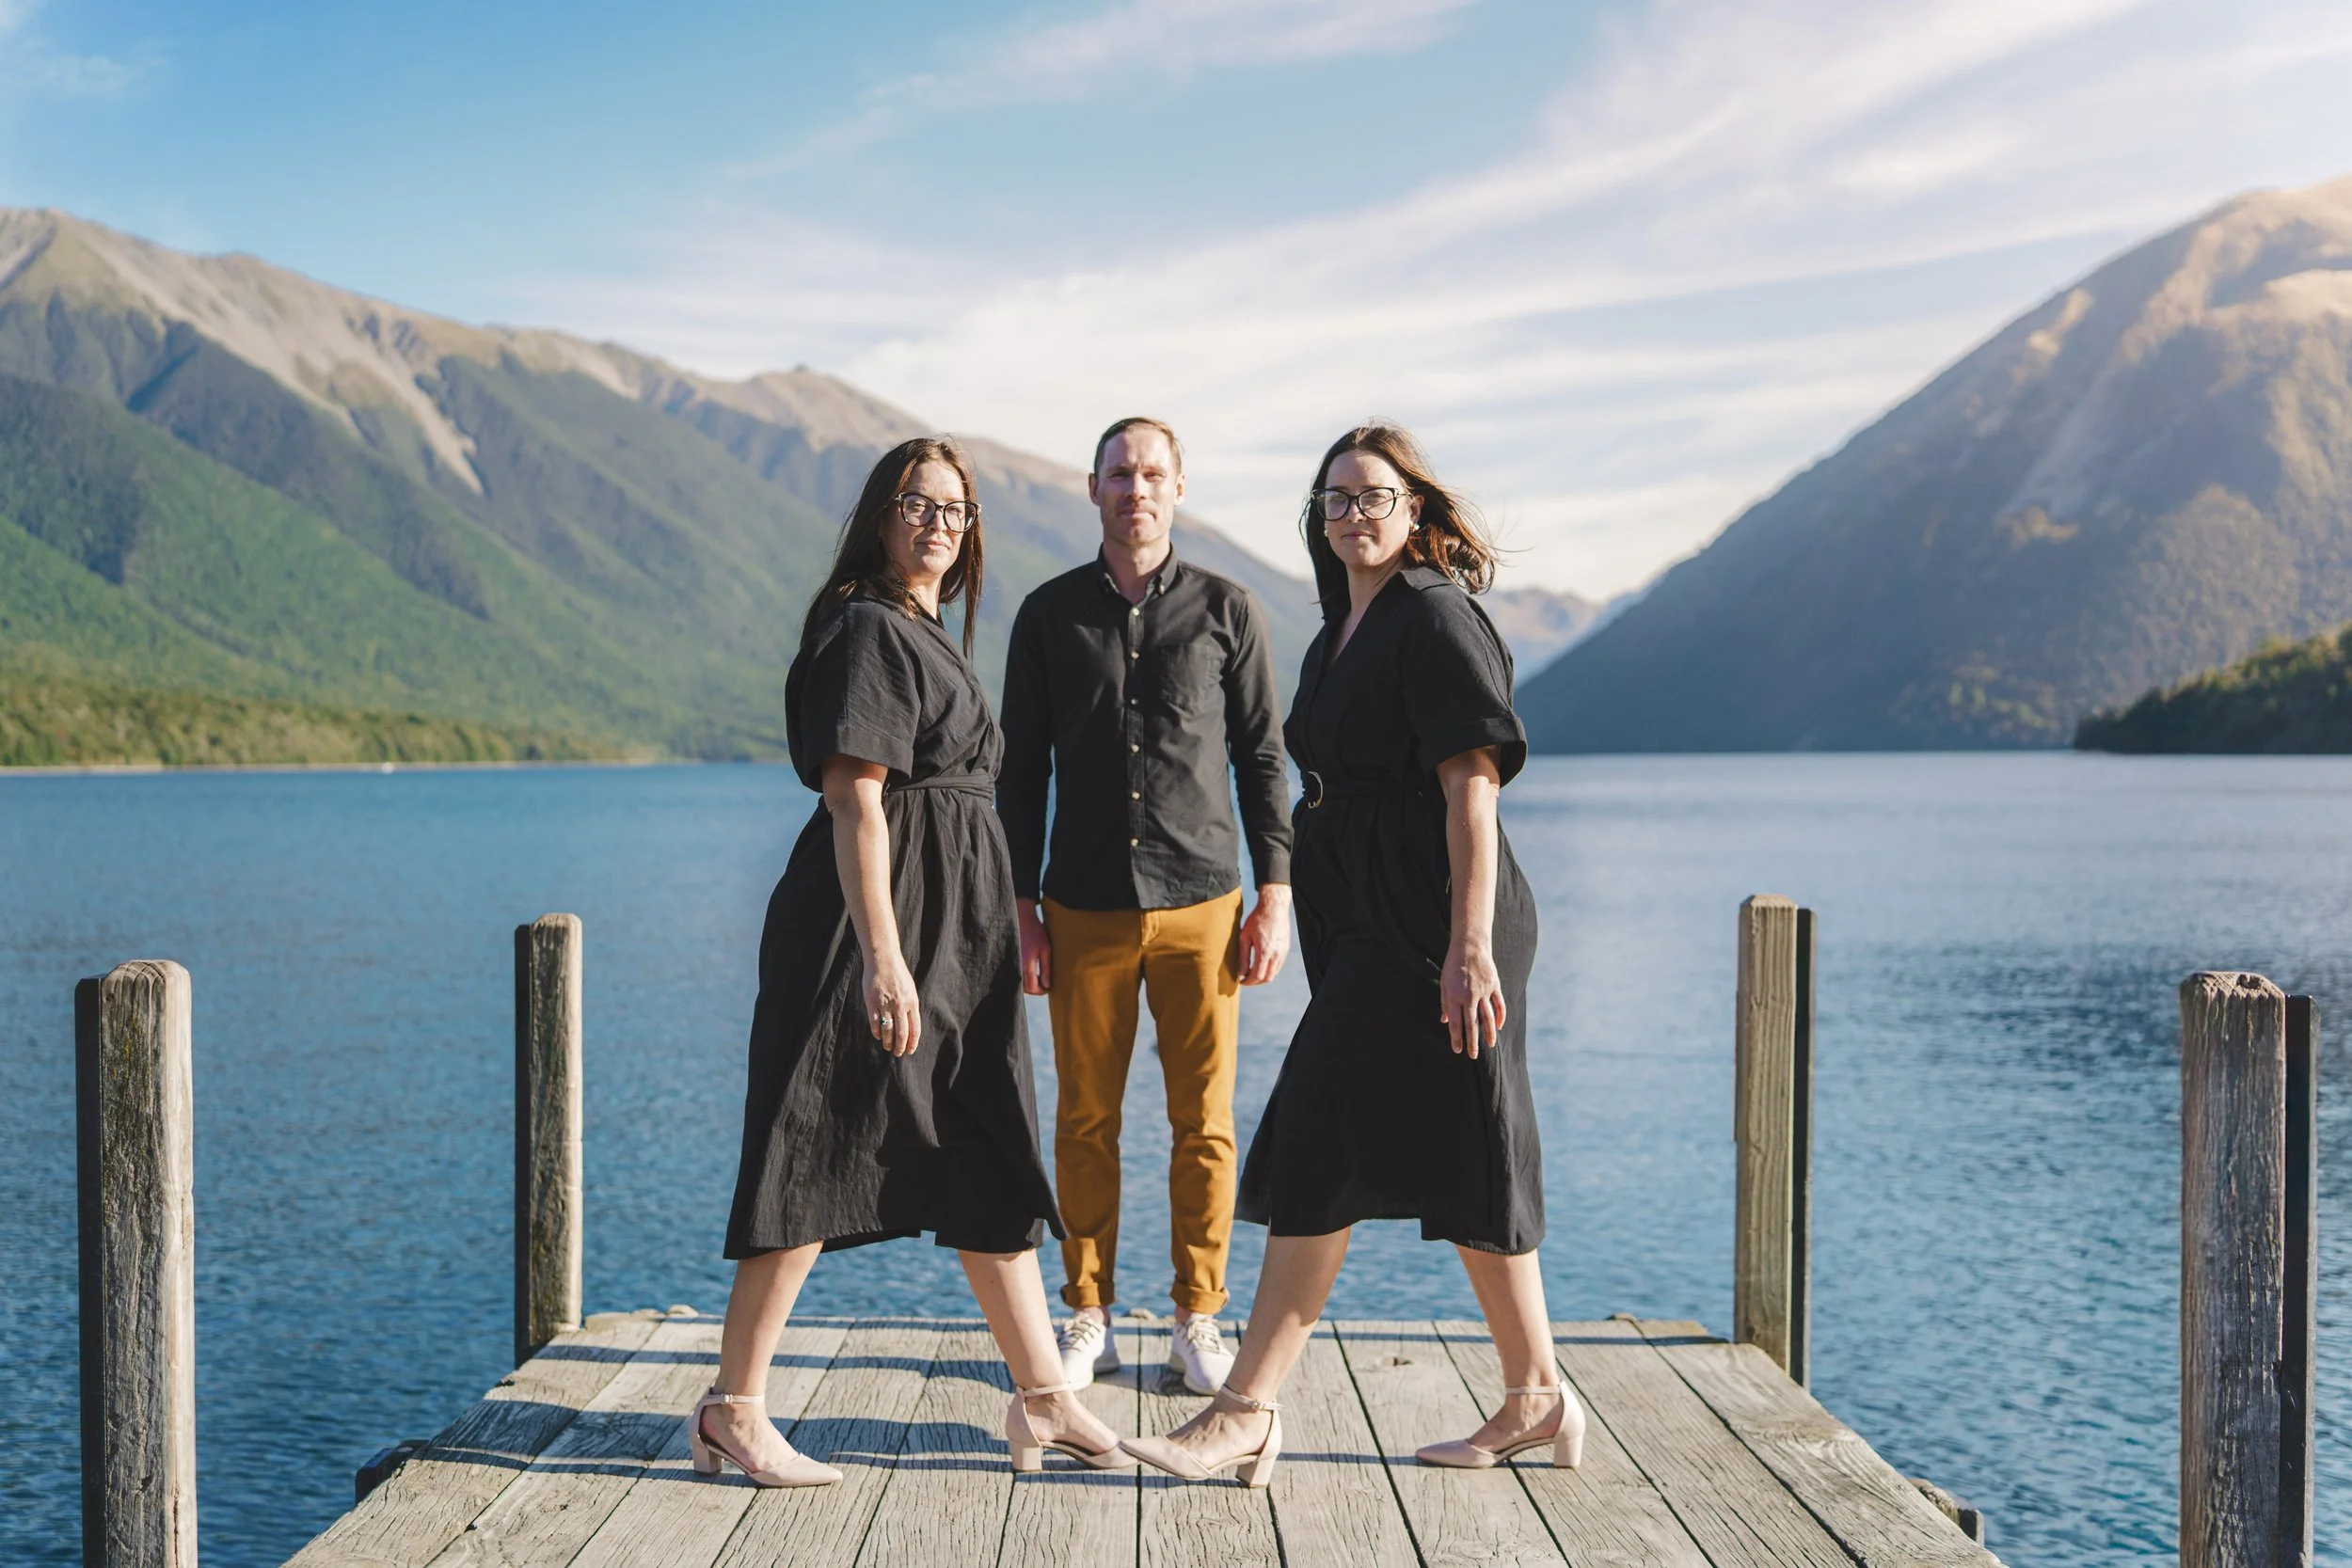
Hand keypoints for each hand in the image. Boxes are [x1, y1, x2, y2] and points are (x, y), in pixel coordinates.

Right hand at [865, 950, 921, 1056]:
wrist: (883, 960)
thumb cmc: (897, 975)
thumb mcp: (910, 990)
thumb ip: (910, 1006)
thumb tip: (910, 1026)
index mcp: (912, 1002)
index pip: (915, 1028)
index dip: (912, 1042)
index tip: (910, 1050)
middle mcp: (900, 1005)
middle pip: (902, 1032)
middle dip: (900, 1046)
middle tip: (898, 1053)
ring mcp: (885, 1004)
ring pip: (888, 1030)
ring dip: (888, 1042)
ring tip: (888, 1047)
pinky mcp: (872, 1002)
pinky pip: (874, 1022)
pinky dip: (877, 1032)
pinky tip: (878, 1037)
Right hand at [1016, 899, 1051, 994]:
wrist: (1020, 917)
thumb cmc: (1035, 931)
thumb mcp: (1046, 948)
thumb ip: (1046, 968)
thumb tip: (1047, 985)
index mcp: (1026, 964)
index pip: (1032, 988)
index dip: (1041, 991)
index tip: (1047, 988)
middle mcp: (1015, 965)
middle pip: (1023, 988)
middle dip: (1033, 988)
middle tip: (1042, 982)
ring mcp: (1008, 962)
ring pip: (1016, 982)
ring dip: (1025, 983)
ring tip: (1035, 976)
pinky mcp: (1004, 958)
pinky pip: (1010, 973)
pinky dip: (1018, 976)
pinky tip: (1025, 970)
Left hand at [1238, 884, 1291, 985]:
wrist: (1274, 907)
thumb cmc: (1257, 919)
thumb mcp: (1244, 937)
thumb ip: (1243, 956)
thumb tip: (1240, 972)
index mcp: (1265, 951)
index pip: (1257, 976)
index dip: (1248, 982)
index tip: (1241, 981)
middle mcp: (1276, 954)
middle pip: (1267, 978)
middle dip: (1256, 982)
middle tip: (1246, 979)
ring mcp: (1283, 952)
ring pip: (1274, 973)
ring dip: (1263, 977)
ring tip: (1252, 972)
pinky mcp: (1286, 949)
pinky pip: (1278, 965)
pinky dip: (1270, 969)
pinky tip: (1261, 964)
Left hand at [1440, 940, 1504, 1059]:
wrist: (1470, 946)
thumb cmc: (1453, 966)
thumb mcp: (1444, 983)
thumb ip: (1445, 1003)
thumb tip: (1445, 1021)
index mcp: (1455, 996)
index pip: (1456, 1023)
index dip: (1456, 1038)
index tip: (1457, 1050)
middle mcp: (1470, 996)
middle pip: (1472, 1024)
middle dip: (1472, 1042)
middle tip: (1473, 1056)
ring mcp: (1484, 991)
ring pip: (1488, 1017)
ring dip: (1489, 1033)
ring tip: (1490, 1045)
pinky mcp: (1494, 986)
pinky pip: (1499, 1005)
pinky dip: (1500, 1016)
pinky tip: (1499, 1027)